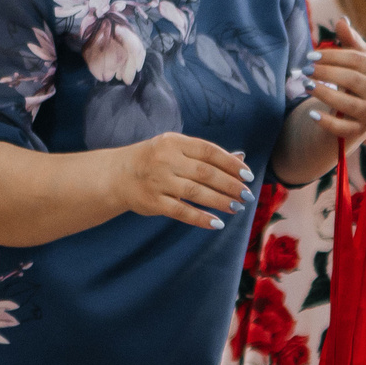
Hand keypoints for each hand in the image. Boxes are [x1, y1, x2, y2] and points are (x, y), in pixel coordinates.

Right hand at [105, 131, 249, 230]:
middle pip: (205, 172)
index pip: (209, 151)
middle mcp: (166, 160)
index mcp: (174, 142)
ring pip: (195, 192)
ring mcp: (159, 181)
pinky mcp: (153, 202)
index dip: (231, 164)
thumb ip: (206, 155)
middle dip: (230, 185)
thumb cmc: (154, 160)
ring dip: (220, 201)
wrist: (117, 175)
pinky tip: (217, 222)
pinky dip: (200, 218)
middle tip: (247, 195)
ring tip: (237, 207)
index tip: (248, 175)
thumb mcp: (177, 149)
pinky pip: (181, 211)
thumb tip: (241, 159)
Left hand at [303, 18, 365, 142]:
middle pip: (351, 80)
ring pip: (346, 103)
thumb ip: (349, 41)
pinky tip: (311, 114)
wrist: (360, 116)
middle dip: (326, 73)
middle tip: (305, 69)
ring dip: (323, 93)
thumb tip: (341, 21)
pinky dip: (326, 122)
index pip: (356, 61)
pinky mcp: (359, 132)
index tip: (311, 56)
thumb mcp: (356, 61)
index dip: (333, 56)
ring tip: (304, 85)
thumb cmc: (356, 82)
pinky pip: (343, 128)